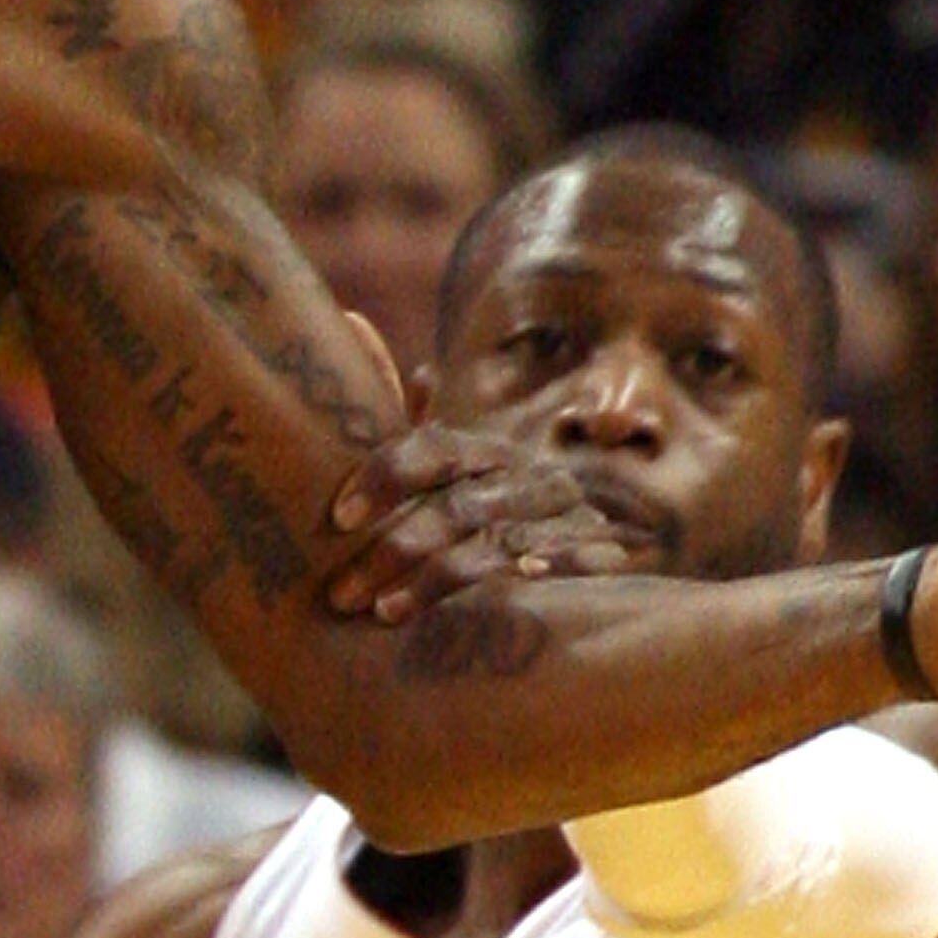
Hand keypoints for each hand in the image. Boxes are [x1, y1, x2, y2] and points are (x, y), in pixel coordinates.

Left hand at [319, 311, 641, 620]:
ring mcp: (563, 516)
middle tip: (340, 594)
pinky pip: (569, 567)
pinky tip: (500, 600)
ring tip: (382, 614)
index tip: (337, 518)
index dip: (384, 478)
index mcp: (483, 450)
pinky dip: (540, 576)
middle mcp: (524, 476)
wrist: (600, 534)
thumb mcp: (452, 464)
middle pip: (457, 506)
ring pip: (495, 546)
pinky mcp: (598, 555)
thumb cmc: (494, 502)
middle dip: (394, 548)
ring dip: (435, 583)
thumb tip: (351, 323)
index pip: (432, 450)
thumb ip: (403, 417)